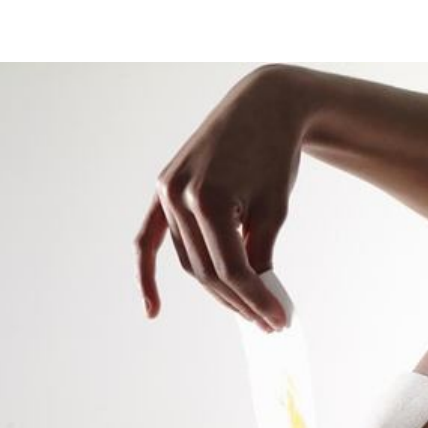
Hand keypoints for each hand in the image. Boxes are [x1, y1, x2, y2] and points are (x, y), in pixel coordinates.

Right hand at [135, 65, 310, 330]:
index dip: (257, 300)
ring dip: (216, 290)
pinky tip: (153, 311)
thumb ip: (258, 256)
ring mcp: (167, 190)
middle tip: (266, 322)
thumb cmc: (275, 154)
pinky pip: (150, 239)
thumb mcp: (274, 211)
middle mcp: (180, 195)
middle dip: (239, 302)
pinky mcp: (164, 187)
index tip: (278, 321)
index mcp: (211, 198)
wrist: (263, 105)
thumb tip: (252, 299)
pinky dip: (148, 274)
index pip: (232, 269)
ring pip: (189, 261)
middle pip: (207, 272)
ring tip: (245, 308)